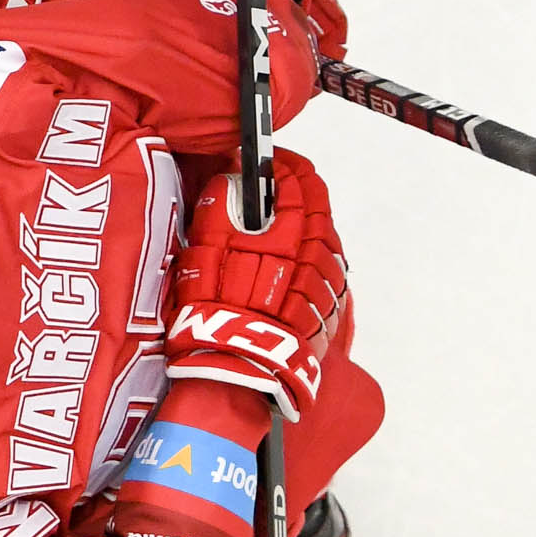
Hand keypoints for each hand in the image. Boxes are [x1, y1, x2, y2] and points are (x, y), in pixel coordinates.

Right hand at [166, 149, 345, 421]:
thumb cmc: (217, 313)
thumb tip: (231, 176)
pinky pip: (326, 270)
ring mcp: (330, 280)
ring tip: (278, 231)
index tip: (264, 164)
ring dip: (305, 226)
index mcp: (291, 230)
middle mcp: (319, 250)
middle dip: (295, 193)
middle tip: (271, 190)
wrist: (240, 372)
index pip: (297, 181)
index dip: (279, 167)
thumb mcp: (204, 255)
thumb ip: (218, 208)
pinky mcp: (331, 308)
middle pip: (318, 205)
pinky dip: (310, 259)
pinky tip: (289, 268)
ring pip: (324, 236)